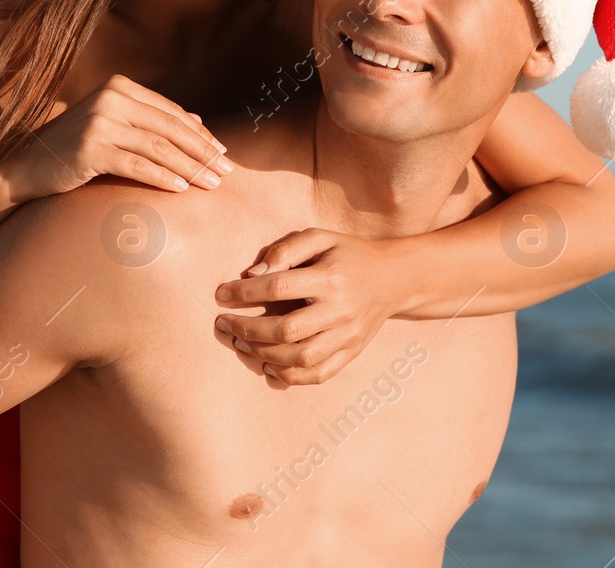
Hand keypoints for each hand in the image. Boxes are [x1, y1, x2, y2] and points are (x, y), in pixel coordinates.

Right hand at [0, 74, 230, 203]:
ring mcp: (100, 122)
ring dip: (190, 168)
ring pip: (159, 148)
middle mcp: (110, 98)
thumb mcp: (114, 126)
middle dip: (202, 152)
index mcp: (119, 87)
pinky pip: (138, 166)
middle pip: (170, 128)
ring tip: (211, 184)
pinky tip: (181, 189)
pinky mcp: (91, 149)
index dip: (200, 134)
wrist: (25, 167)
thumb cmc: (74, 148)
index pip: (170, 112)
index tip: (223, 153)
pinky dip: (163, 178)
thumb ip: (151, 120)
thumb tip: (198, 121)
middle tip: (226, 171)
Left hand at [213, 229, 402, 386]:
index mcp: (331, 278)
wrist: (393, 279)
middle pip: (286, 329)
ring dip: (262, 355)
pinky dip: (288, 376)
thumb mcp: (320, 238)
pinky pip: (317, 374)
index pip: (278, 287)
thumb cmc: (348, 254)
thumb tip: (252, 274)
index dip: (244, 292)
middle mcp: (340, 310)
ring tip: (241, 344)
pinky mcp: (351, 353)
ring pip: (299, 358)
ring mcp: (347, 336)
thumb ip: (286, 250)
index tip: (221, 293)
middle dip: (247, 329)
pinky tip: (267, 365)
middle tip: (223, 324)